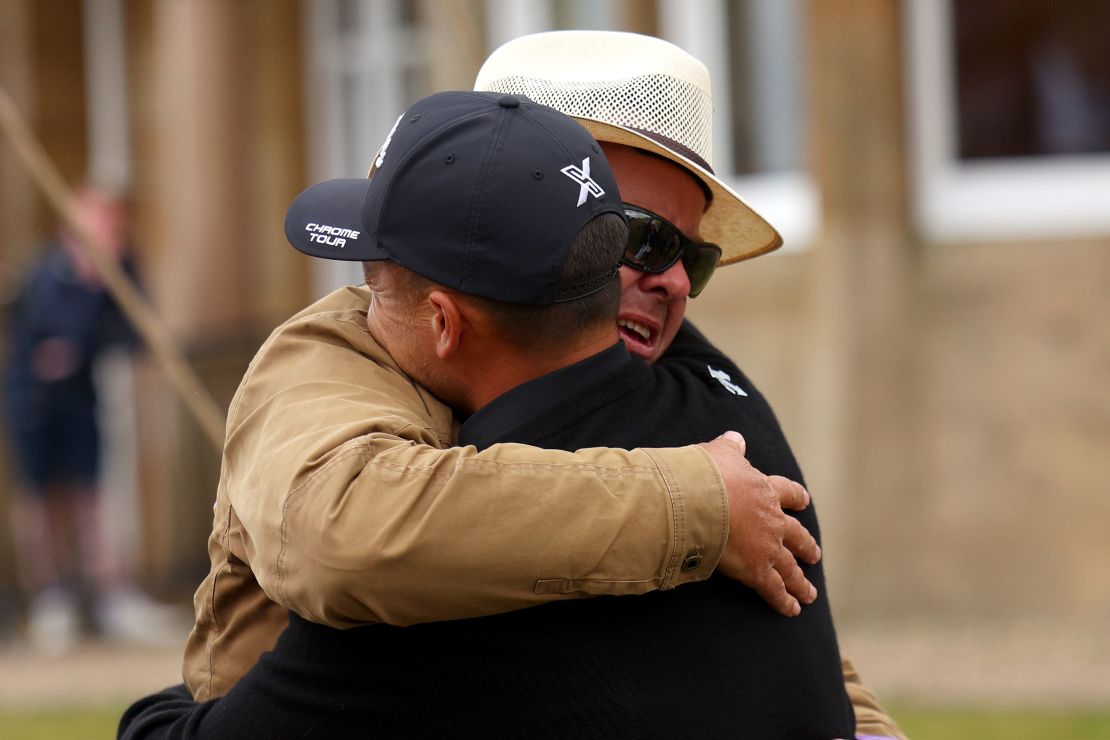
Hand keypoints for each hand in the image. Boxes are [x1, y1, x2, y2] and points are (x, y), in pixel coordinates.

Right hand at [699, 431, 819, 616]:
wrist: (701, 501)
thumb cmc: (706, 475)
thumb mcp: (719, 454)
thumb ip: (730, 448)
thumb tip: (736, 438)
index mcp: (764, 491)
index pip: (786, 493)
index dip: (796, 498)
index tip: (804, 501)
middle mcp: (772, 521)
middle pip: (796, 535)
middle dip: (805, 546)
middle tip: (814, 555)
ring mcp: (768, 547)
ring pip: (790, 567)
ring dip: (800, 581)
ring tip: (809, 593)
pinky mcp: (757, 570)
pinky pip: (774, 589)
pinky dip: (784, 601)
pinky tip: (793, 611)